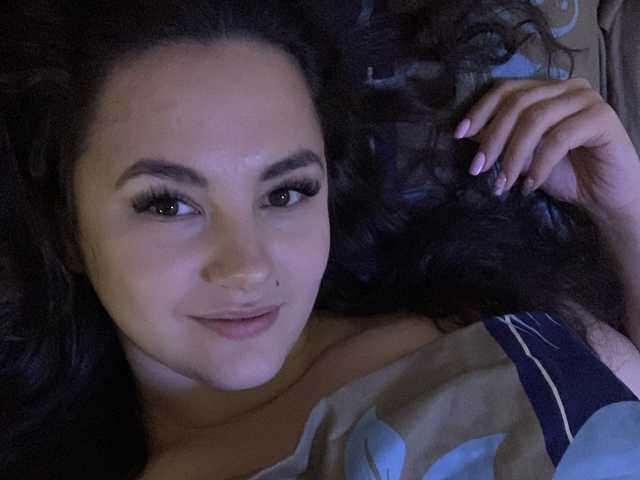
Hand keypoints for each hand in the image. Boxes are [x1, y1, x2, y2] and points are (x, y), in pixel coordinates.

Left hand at [454, 78, 639, 222]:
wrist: (603, 196)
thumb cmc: (563, 173)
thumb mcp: (523, 155)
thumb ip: (501, 139)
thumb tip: (467, 131)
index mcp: (547, 89)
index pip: (507, 89)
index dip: (480, 110)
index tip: (459, 135)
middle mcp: (567, 87)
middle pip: (518, 103)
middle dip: (493, 139)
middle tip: (478, 169)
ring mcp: (587, 99)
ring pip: (536, 119)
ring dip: (513, 155)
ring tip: (503, 183)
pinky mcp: (602, 118)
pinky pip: (560, 137)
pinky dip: (539, 163)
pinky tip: (530, 184)